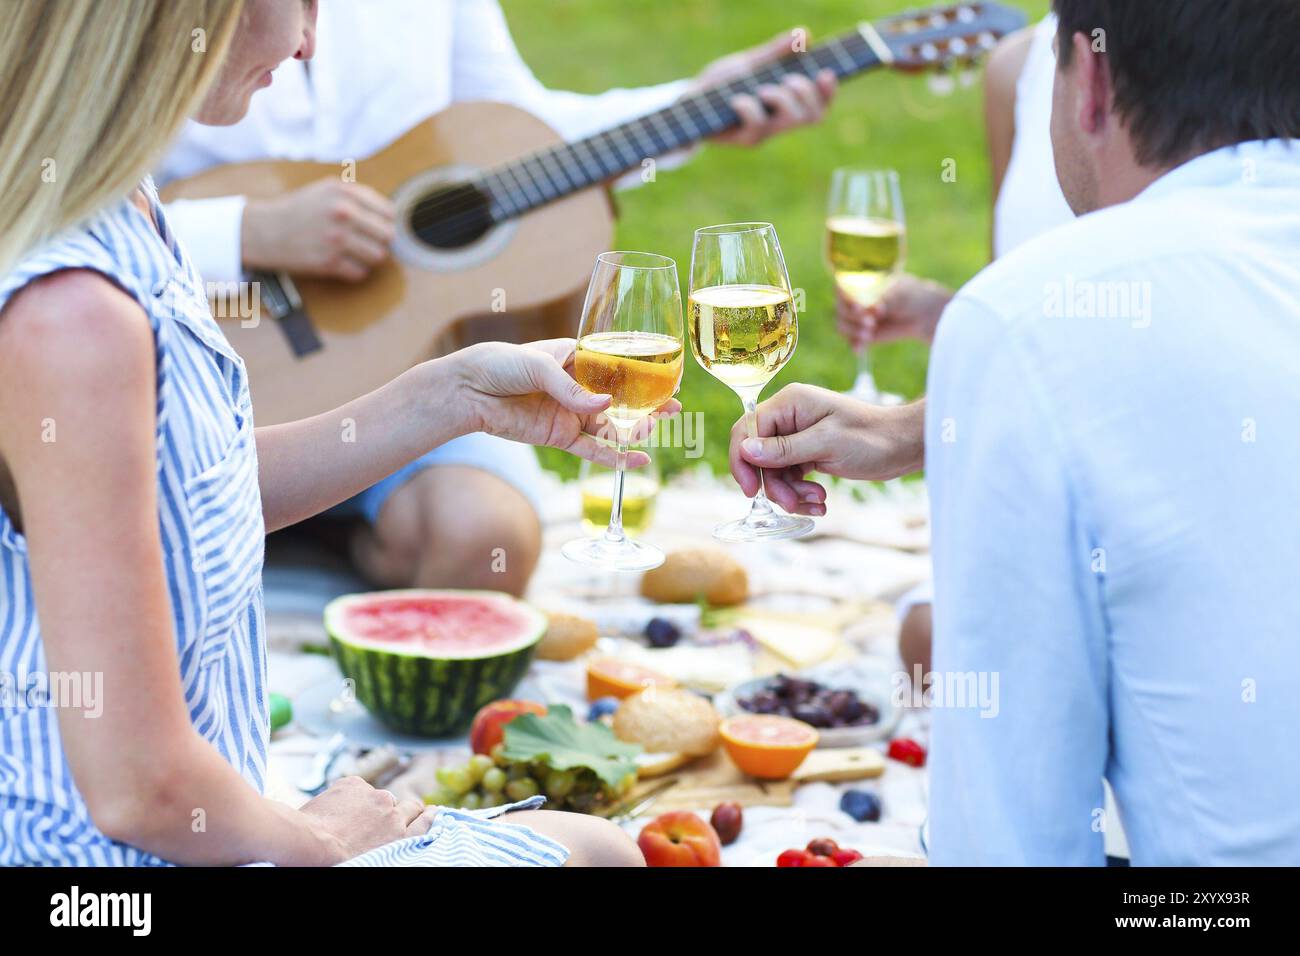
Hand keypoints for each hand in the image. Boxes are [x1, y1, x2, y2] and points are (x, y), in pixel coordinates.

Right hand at [241, 179, 395, 280]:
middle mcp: (342, 213)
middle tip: (368, 242)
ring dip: (370, 258)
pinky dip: (356, 271)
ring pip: (379, 256)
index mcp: (344, 192)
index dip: (386, 223)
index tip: (377, 228)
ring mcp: (336, 239)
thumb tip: (392, 216)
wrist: (265, 230)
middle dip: (381, 241)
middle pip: (388, 236)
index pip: (389, 213)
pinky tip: (344, 263)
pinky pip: (361, 272)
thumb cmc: (300, 210)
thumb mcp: (327, 189)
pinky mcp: (329, 262)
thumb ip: (359, 197)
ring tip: (356, 253)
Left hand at [299, 775, 433, 863]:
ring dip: (371, 804)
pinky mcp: (355, 784)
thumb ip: (388, 842)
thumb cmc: (338, 860)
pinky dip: (350, 795)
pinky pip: (356, 787)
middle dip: (405, 808)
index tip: (432, 812)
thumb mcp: (375, 858)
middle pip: (409, 806)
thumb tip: (387, 836)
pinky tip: (337, 808)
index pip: (424, 823)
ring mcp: (374, 796)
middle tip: (392, 814)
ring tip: (351, 818)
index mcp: (399, 836)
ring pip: (379, 797)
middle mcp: (393, 814)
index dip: (429, 816)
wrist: (312, 842)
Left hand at [448, 339, 678, 467]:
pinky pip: (593, 449)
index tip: (667, 376)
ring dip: (635, 429)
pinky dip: (614, 457)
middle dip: (646, 403)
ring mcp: (570, 413)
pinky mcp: (559, 437)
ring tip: (658, 428)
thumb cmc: (499, 364)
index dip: (642, 372)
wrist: (468, 391)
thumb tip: (604, 405)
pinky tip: (637, 460)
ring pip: (611, 425)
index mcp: (576, 358)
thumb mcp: (538, 365)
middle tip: (673, 407)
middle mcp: (578, 387)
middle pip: (620, 398)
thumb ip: (571, 387)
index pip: (616, 365)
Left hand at [691, 30, 836, 146]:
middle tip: (789, 79)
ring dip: (781, 100)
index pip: (820, 104)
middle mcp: (780, 120)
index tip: (826, 73)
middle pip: (812, 117)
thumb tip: (804, 35)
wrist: (691, 103)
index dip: (829, 93)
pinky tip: (736, 99)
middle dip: (806, 94)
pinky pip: (757, 127)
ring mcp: (764, 131)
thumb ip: (776, 52)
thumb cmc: (723, 84)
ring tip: (763, 89)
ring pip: (788, 122)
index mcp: (787, 102)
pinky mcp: (744, 139)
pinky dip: (749, 108)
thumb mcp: (750, 63)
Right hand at [729, 384, 925, 513]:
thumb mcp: (827, 444)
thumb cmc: (872, 437)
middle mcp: (789, 417)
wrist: (904, 446)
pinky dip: (801, 493)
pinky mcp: (808, 453)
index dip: (743, 460)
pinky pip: (790, 477)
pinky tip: (821, 501)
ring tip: (819, 500)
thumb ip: (784, 449)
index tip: (752, 490)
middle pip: (758, 455)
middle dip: (773, 484)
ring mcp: (798, 436)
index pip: (747, 429)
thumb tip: (746, 450)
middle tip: (791, 503)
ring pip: (774, 472)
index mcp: (790, 403)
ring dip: (791, 492)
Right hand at [835, 274, 952, 348]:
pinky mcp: (860, 333)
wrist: (921, 313)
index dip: (846, 298)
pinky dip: (854, 344)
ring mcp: (856, 317)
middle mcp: (853, 299)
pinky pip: (850, 340)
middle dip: (852, 317)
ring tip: (869, 334)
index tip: (859, 307)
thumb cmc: (908, 295)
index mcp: (859, 282)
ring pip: (842, 324)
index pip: (842, 287)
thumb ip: (882, 300)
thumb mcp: (897, 294)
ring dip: (853, 331)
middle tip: (870, 322)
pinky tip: (860, 349)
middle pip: (840, 307)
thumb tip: (869, 309)